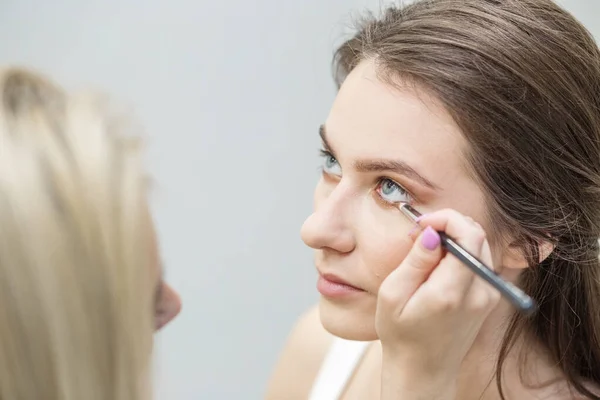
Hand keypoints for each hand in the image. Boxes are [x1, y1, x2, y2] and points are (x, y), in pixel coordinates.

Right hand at [375, 209, 500, 398]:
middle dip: (449, 224)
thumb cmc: (400, 333)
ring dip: (455, 235)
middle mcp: (479, 292)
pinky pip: (481, 259)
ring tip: (427, 248)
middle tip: (420, 234)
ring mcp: (489, 296)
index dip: (445, 218)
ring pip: (481, 244)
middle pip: (478, 235)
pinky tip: (439, 261)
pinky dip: (462, 250)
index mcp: (452, 291)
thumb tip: (433, 232)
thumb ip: (416, 261)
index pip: (468, 235)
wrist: (422, 369)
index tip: (421, 223)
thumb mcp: (394, 294)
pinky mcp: (490, 297)